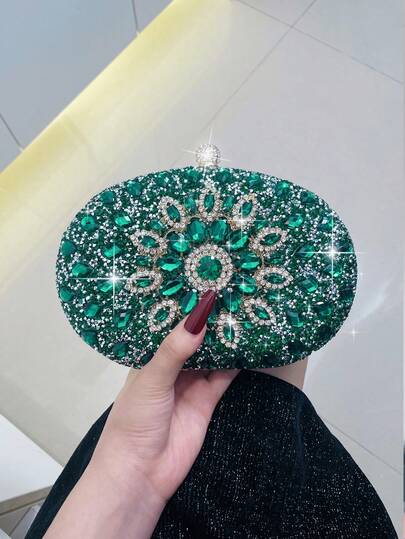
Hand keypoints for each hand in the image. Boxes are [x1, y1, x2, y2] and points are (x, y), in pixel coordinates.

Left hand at [45, 290, 238, 538]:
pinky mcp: (209, 399)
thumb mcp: (151, 379)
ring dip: (225, 337)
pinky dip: (237, 360)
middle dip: (209, 319)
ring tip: (242, 308)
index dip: (184, 307)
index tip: (201, 281)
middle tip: (229, 290)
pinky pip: (225, 374)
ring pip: (212, 353)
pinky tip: (250, 341)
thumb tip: (200, 316)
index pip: (169, 324)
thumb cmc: (134, 422)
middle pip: (194, 337)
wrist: (141, 474)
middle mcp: (171, 366)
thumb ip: (174, 350)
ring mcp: (191, 382)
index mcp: (149, 356)